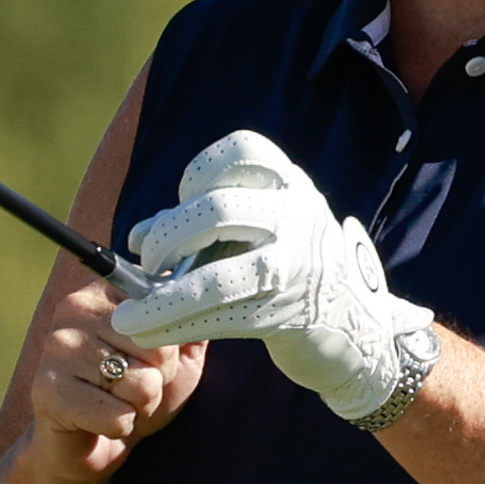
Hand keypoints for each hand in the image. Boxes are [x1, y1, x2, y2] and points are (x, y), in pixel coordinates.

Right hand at [21, 279, 203, 483]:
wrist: (95, 442)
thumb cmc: (137, 392)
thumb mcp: (176, 355)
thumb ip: (192, 323)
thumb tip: (216, 298)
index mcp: (109, 289)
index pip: (167, 309)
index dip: (172, 347)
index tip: (151, 359)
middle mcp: (76, 306)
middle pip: (156, 347)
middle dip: (157, 379)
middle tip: (132, 387)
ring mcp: (57, 346)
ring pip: (139, 383)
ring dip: (140, 406)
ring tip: (117, 402)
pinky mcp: (46, 388)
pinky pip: (116, 415)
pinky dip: (120, 427)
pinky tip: (99, 421)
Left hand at [108, 130, 439, 420]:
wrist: (357, 327)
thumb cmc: (292, 269)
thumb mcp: (259, 232)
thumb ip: (202, 225)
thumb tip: (138, 235)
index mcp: (292, 185)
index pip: (241, 152)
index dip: (198, 173)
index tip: (182, 199)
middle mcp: (298, 218)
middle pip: (218, 211)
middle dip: (168, 238)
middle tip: (149, 261)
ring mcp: (296, 268)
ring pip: (215, 280)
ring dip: (160, 301)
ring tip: (127, 317)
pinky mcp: (287, 316)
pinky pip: (220, 319)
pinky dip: (176, 326)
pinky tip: (150, 331)